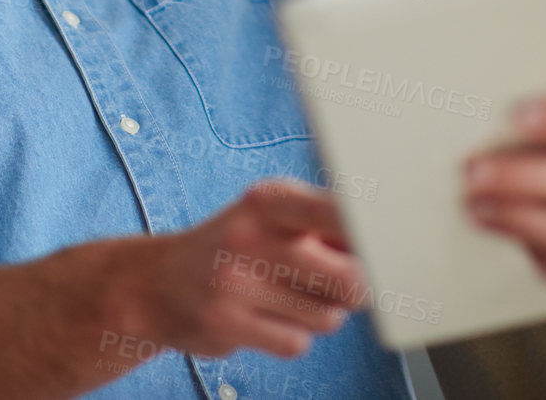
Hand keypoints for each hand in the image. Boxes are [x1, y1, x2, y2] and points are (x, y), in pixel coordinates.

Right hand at [120, 179, 367, 360]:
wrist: (154, 283)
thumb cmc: (234, 246)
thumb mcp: (271, 216)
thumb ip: (326, 225)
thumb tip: (391, 248)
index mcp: (270, 200)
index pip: (340, 211)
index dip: (374, 233)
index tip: (391, 245)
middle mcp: (251, 235)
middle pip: (352, 279)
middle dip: (355, 290)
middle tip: (337, 284)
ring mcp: (236, 282)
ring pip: (327, 317)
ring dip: (320, 315)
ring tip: (287, 297)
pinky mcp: (225, 324)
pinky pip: (297, 344)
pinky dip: (292, 338)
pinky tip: (266, 319)